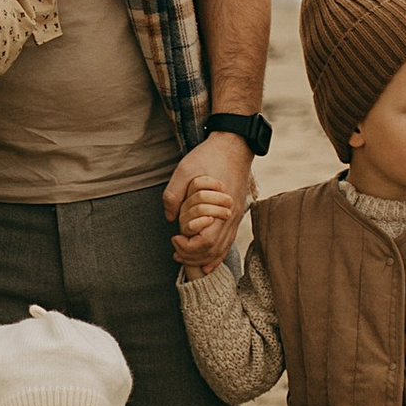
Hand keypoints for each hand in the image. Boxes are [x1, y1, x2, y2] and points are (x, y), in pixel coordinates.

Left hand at [163, 125, 253, 248]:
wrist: (234, 145)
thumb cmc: (208, 157)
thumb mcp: (184, 170)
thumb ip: (173, 195)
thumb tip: (169, 217)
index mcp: (219, 207)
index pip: (206, 242)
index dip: (188, 247)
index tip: (175, 238)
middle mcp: (231, 217)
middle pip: (214, 250)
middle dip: (193, 257)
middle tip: (176, 252)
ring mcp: (236, 216)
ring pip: (222, 249)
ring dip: (204, 258)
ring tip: (185, 258)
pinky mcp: (237, 214)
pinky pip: (228, 241)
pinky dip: (217, 253)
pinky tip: (207, 260)